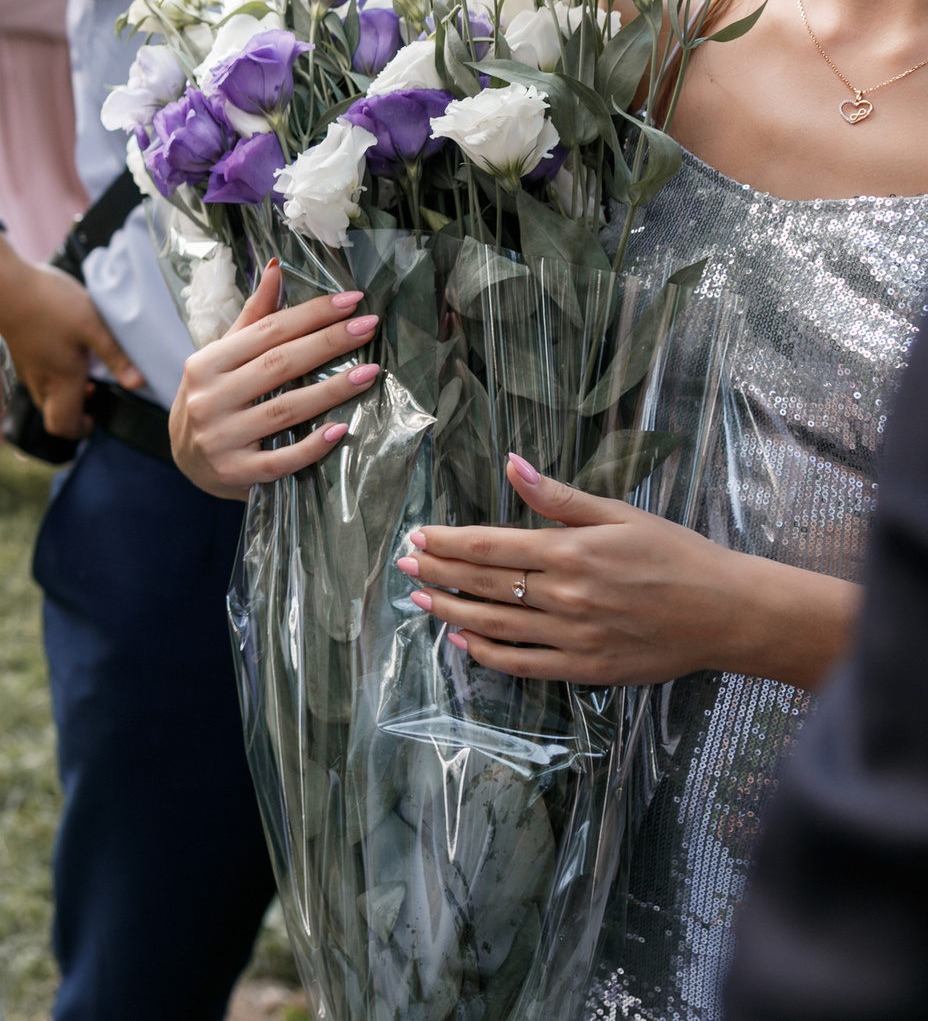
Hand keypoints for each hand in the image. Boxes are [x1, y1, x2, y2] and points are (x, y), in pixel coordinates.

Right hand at [0, 235, 142, 436]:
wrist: (3, 283)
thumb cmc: (49, 303)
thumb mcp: (92, 324)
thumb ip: (115, 355)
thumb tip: (137, 384)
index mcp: (60, 380)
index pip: (64, 426)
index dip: (80, 431)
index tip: (95, 419)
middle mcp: (39, 380)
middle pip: (52, 414)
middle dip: (73, 413)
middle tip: (92, 394)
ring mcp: (24, 366)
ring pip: (43, 394)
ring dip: (62, 392)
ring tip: (81, 370)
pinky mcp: (17, 351)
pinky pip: (35, 376)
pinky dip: (51, 375)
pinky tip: (61, 349)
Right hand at [168, 259, 380, 498]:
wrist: (187, 460)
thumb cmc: (213, 398)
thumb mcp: (223, 357)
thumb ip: (253, 318)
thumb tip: (277, 269)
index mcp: (206, 363)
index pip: (266, 331)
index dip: (310, 314)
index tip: (351, 301)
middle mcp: (208, 399)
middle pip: (278, 365)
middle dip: (328, 343)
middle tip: (368, 327)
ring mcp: (221, 438)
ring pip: (284, 410)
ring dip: (331, 391)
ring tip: (369, 373)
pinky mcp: (235, 473)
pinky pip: (281, 460)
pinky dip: (312, 446)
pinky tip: (341, 430)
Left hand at [400, 453, 859, 688]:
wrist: (728, 612)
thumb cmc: (676, 556)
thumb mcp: (619, 514)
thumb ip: (558, 496)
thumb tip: (512, 463)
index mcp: (571, 551)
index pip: (490, 547)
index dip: (447, 543)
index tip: (417, 537)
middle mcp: (566, 595)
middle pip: (484, 584)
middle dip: (437, 572)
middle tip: (404, 566)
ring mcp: (573, 636)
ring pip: (494, 625)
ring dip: (450, 611)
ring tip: (419, 599)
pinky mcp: (586, 667)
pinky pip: (523, 664)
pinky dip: (487, 653)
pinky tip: (462, 641)